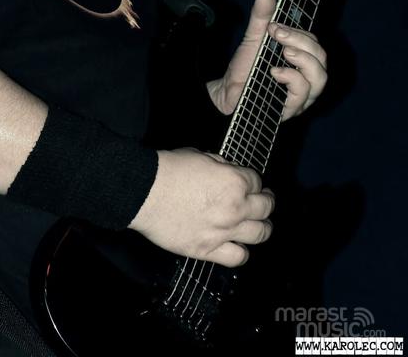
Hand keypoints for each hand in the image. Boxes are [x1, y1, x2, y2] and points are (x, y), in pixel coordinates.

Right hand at [129, 148, 273, 265]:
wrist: (143, 192)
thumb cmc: (167, 171)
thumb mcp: (199, 155)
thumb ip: (220, 165)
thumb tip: (227, 171)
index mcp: (234, 181)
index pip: (256, 180)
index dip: (253, 179)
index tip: (249, 181)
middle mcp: (235, 208)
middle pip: (265, 208)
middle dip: (266, 202)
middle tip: (264, 201)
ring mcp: (223, 231)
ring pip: (260, 234)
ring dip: (263, 227)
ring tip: (261, 225)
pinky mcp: (208, 250)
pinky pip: (237, 257)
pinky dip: (241, 252)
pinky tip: (238, 246)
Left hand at [207, 0, 326, 120]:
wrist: (225, 93)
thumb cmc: (244, 68)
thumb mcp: (253, 38)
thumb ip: (261, 17)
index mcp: (301, 60)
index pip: (314, 43)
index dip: (298, 32)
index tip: (274, 26)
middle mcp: (306, 78)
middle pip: (322, 58)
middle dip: (302, 42)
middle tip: (278, 35)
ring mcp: (301, 96)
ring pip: (321, 78)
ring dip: (303, 60)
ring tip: (283, 53)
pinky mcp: (290, 109)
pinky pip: (303, 94)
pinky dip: (292, 79)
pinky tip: (274, 72)